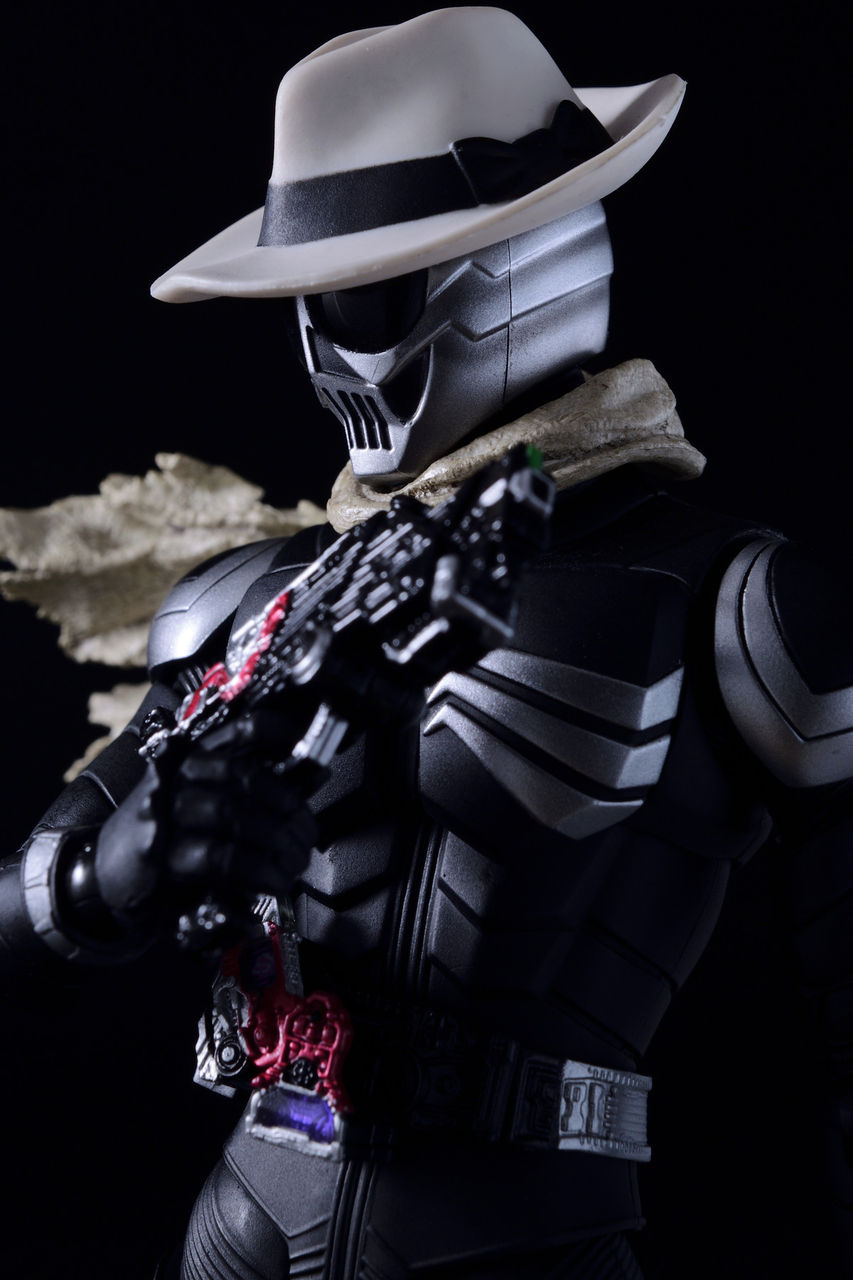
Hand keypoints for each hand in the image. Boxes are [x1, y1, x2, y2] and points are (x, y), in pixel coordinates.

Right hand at [94, 709, 319, 945]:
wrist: (103, 876)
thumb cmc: (164, 839)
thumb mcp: (200, 806)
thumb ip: (247, 793)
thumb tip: (311, 778)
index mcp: (189, 758)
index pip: (236, 732)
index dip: (274, 732)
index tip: (306, 744)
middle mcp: (174, 776)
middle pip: (242, 777)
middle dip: (286, 806)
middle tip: (307, 833)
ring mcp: (162, 811)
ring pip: (231, 813)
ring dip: (274, 840)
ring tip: (294, 860)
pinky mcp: (158, 852)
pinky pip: (218, 856)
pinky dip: (254, 870)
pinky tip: (272, 882)